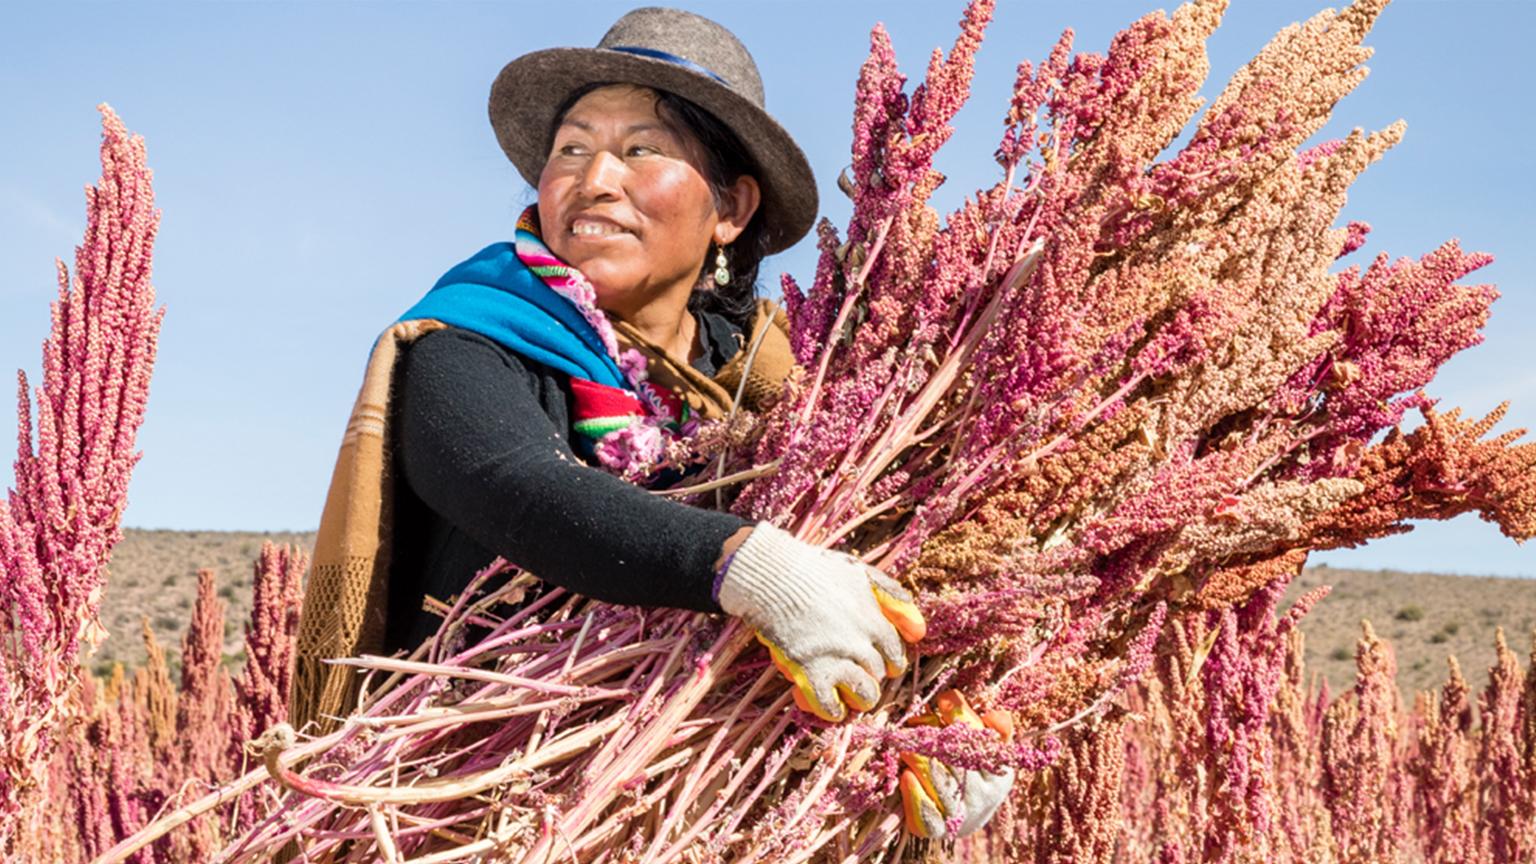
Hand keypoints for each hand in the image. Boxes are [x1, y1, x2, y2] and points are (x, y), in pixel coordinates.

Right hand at [715, 523, 925, 721]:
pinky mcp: (811, 672)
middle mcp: (863, 646)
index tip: (874, 660)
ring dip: (858, 697)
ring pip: (865, 696)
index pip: (896, 657)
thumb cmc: (816, 571)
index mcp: (877, 623)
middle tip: (852, 671)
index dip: (887, 661)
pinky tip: (823, 701)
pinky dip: (830, 709)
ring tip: (844, 691)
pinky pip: (830, 706)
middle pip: (879, 676)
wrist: (776, 576)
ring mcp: (838, 660)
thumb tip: (919, 630)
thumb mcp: (862, 573)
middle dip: (870, 676)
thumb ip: (892, 598)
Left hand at [899, 690, 1015, 838]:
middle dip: (934, 737)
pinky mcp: (939, 830)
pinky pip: (926, 815)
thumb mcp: (989, 746)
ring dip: (919, 760)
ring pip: (939, 782)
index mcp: (999, 769)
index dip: (963, 717)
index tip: (944, 700)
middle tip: (914, 725)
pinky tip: (906, 777)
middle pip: (957, 758)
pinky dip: (915, 796)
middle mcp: (985, 794)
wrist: (963, 815)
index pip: (983, 739)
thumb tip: (994, 715)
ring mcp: (962, 814)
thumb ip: (994, 726)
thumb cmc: (971, 768)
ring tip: (905, 747)